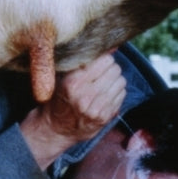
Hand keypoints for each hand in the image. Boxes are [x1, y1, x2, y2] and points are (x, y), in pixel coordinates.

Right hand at [19, 52, 125, 168]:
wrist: (55, 130)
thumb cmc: (58, 100)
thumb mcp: (63, 79)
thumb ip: (84, 64)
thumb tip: (112, 48)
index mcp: (73, 83)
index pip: (104, 61)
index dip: (103, 59)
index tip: (99, 63)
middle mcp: (85, 96)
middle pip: (115, 70)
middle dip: (110, 69)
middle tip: (102, 74)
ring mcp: (96, 108)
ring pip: (121, 81)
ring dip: (114, 81)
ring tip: (104, 85)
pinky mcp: (104, 117)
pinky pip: (122, 95)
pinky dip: (116, 93)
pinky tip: (105, 96)